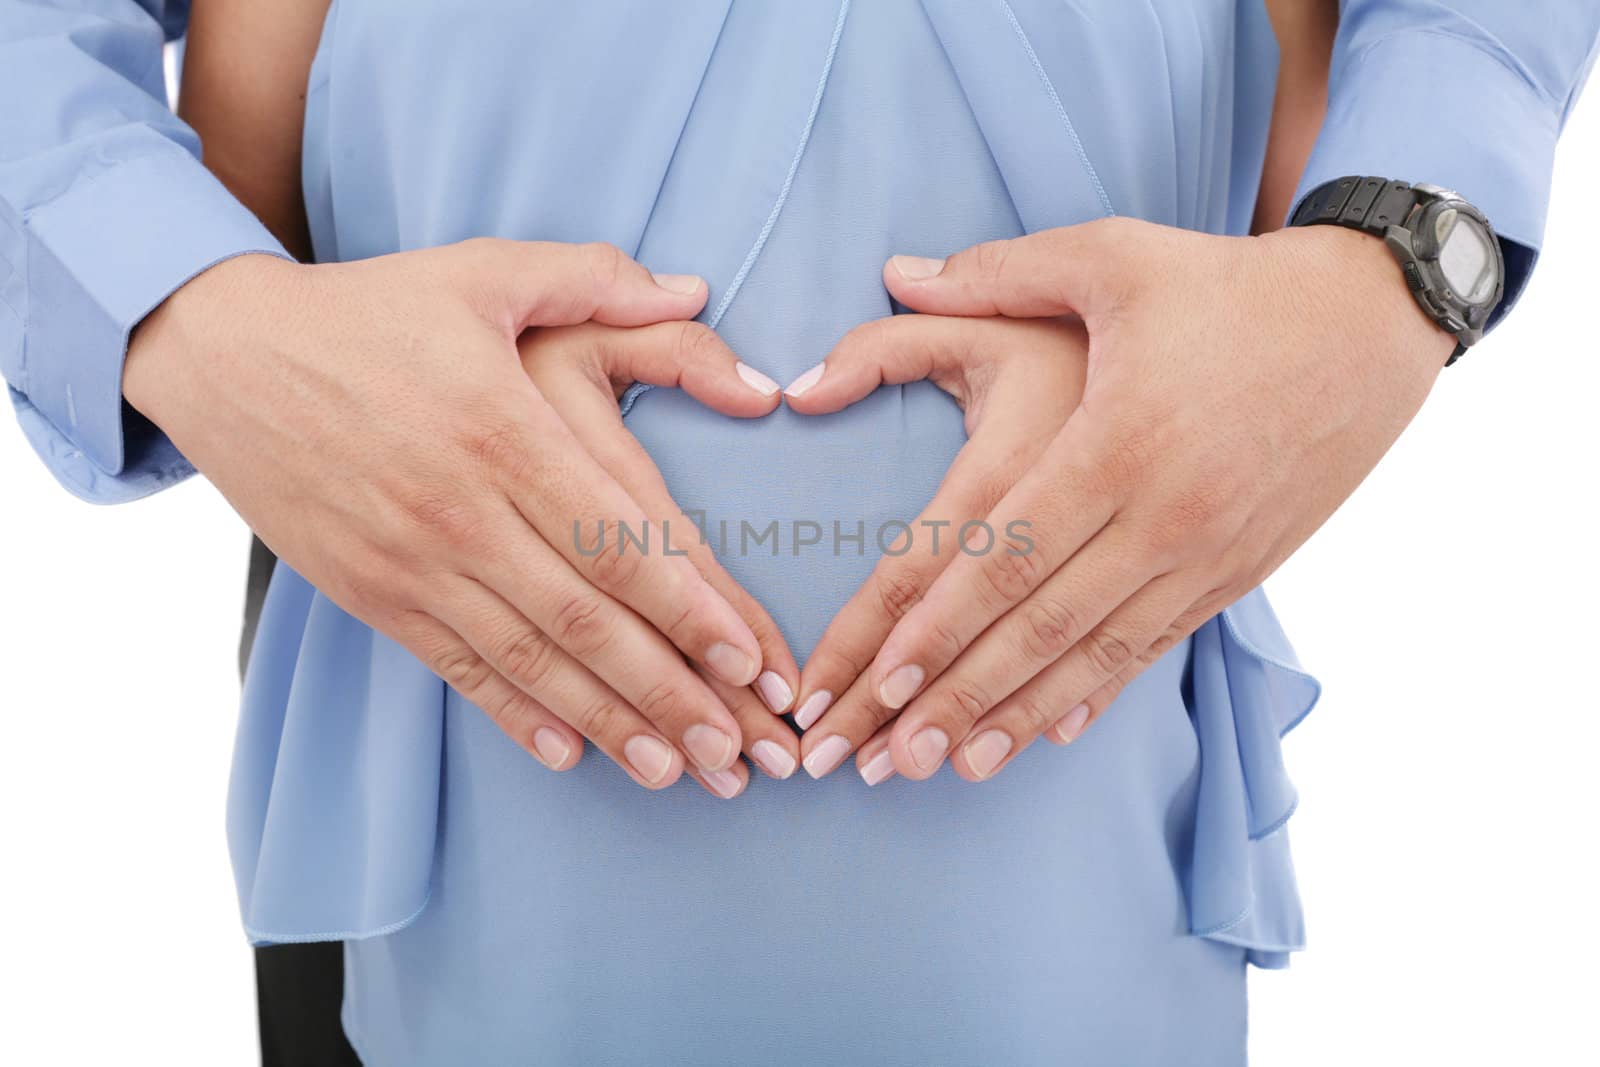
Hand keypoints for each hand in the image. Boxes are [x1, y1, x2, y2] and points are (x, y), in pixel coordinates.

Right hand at [126, 240, 782, 794]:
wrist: (222, 355)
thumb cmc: (367, 310)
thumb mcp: (481, 271)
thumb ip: (594, 277)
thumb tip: (696, 289)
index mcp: (503, 429)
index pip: (616, 539)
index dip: (690, 607)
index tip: (750, 658)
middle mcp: (462, 511)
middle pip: (586, 619)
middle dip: (670, 691)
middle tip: (739, 751)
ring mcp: (412, 562)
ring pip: (529, 659)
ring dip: (609, 723)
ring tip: (677, 772)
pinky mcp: (370, 594)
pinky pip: (455, 668)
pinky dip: (515, 716)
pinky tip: (569, 755)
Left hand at [798, 220, 1451, 782]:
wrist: (1371, 323)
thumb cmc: (1227, 285)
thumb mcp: (1112, 257)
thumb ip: (996, 272)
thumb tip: (896, 276)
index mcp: (1116, 442)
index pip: (1004, 558)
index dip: (934, 627)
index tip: (874, 683)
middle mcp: (1162, 516)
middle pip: (1038, 628)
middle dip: (955, 698)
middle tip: (883, 759)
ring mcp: (1206, 554)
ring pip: (1094, 656)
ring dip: (1016, 717)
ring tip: (950, 769)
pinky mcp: (1237, 572)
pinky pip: (1154, 649)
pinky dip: (1094, 695)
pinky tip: (1047, 736)